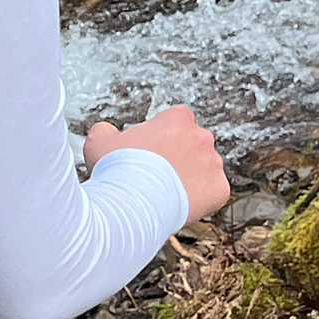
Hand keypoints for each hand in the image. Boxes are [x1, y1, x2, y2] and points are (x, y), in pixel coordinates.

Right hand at [85, 104, 229, 222]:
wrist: (134, 202)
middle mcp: (201, 137)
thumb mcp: (99, 141)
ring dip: (190, 175)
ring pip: (204, 167)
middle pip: (193, 141)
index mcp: (177, 119)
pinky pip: (213, 191)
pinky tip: (178, 202)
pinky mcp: (220, 189)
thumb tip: (107, 132)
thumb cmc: (116, 168)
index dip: (163, 131)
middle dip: (179, 153)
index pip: (177, 117)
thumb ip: (107, 130)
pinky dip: (200, 197)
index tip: (150, 146)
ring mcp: (213, 163)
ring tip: (165, 190)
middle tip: (156, 170)